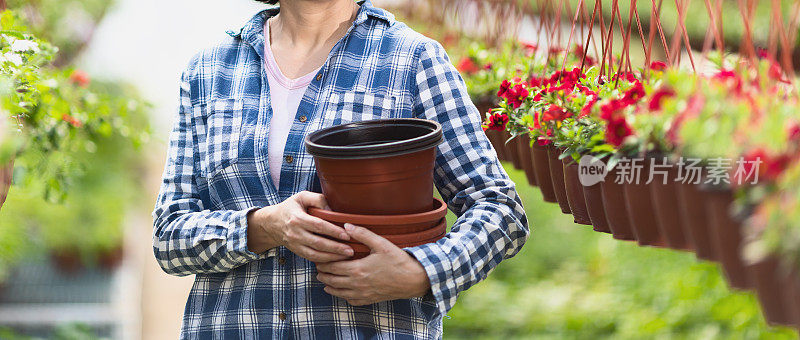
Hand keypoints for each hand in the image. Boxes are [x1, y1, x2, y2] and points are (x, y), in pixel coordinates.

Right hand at [247, 191, 353, 261]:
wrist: (272, 223)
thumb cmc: (290, 208)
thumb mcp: (301, 197)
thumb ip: (317, 199)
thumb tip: (332, 209)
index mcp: (297, 218)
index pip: (318, 226)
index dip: (333, 231)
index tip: (347, 235)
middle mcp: (295, 233)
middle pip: (318, 243)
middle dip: (336, 248)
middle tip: (350, 250)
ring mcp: (295, 244)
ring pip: (315, 254)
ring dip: (332, 257)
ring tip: (346, 256)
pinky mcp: (296, 251)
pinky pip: (311, 258)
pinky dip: (324, 260)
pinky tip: (335, 260)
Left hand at [315, 223, 430, 305]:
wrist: (414, 280)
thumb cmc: (398, 261)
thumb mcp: (381, 244)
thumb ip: (363, 234)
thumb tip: (346, 226)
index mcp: (357, 270)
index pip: (332, 267)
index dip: (323, 263)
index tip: (318, 258)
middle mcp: (357, 284)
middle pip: (331, 281)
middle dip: (323, 274)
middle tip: (318, 268)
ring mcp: (362, 294)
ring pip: (338, 293)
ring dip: (329, 286)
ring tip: (324, 280)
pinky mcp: (369, 299)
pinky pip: (350, 301)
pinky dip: (342, 296)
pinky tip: (341, 291)